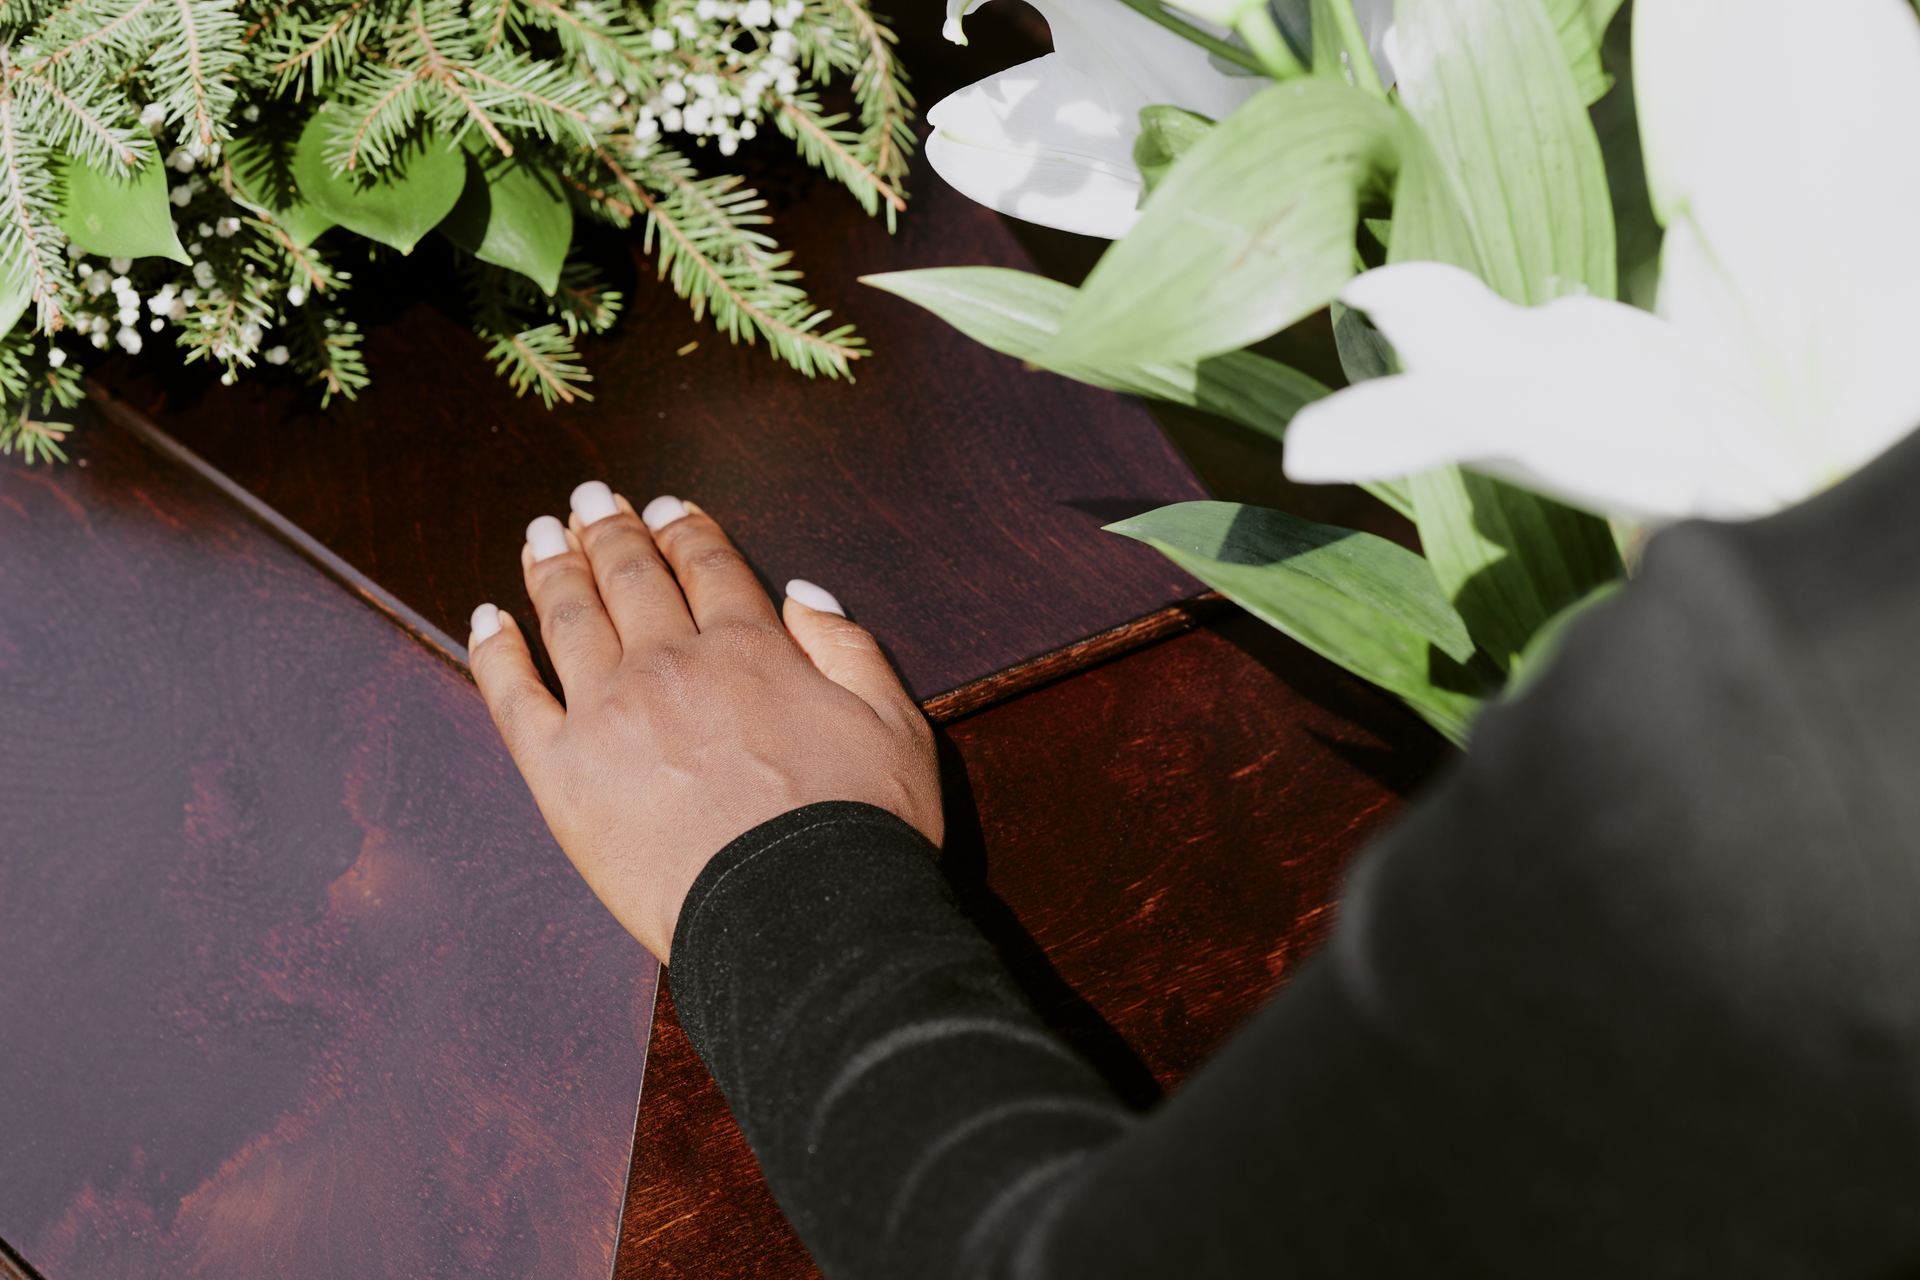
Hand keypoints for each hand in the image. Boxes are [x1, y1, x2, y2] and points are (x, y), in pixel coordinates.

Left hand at [466, 484, 941, 961]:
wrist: (802, 924)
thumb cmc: (862, 834)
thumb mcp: (894, 726)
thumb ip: (850, 647)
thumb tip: (801, 592)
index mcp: (752, 648)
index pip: (709, 565)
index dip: (684, 528)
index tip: (664, 506)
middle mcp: (673, 664)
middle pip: (633, 577)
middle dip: (611, 530)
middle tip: (591, 500)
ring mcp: (609, 715)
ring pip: (571, 618)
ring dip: (554, 567)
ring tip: (543, 535)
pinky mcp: (562, 775)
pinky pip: (513, 696)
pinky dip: (495, 649)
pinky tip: (487, 617)